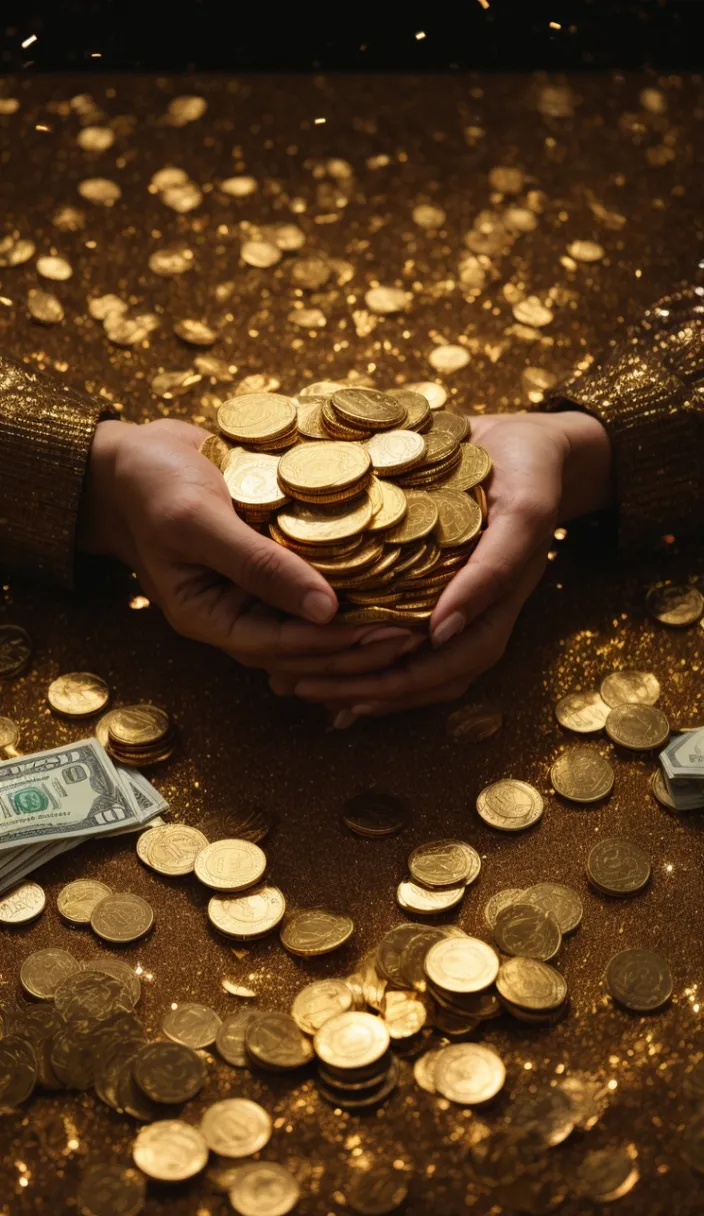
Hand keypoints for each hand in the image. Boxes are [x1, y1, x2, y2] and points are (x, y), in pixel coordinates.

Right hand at [78, 419, 417, 673]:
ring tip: (416, 613)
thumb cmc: (152, 485)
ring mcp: (253, 591)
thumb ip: (257, 564)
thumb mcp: (197, 521)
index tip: (391, 633)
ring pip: (315, 623)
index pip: (284, 647)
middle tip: (419, 632)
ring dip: (362, 622)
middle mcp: (236, 613)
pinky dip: (349, 588)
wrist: (131, 454)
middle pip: (307, 647)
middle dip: (361, 645)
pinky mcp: (270, 563)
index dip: (339, 645)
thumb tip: (326, 609)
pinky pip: (312, 587)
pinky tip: (392, 581)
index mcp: (210, 617)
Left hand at [279, 410, 612, 716]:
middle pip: (417, 678)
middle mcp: (466, 619)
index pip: (451, 666)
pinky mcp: (418, 589)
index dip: (403, 681)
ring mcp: (443, 608)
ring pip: (400, 666)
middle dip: (362, 690)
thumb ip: (494, 568)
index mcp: (494, 609)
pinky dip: (351, 654)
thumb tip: (442, 630)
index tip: (351, 686)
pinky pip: (387, 635)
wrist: (525, 447)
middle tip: (303, 689)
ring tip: (296, 684)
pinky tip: (307, 659)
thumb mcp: (524, 513)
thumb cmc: (531, 475)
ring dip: (350, 681)